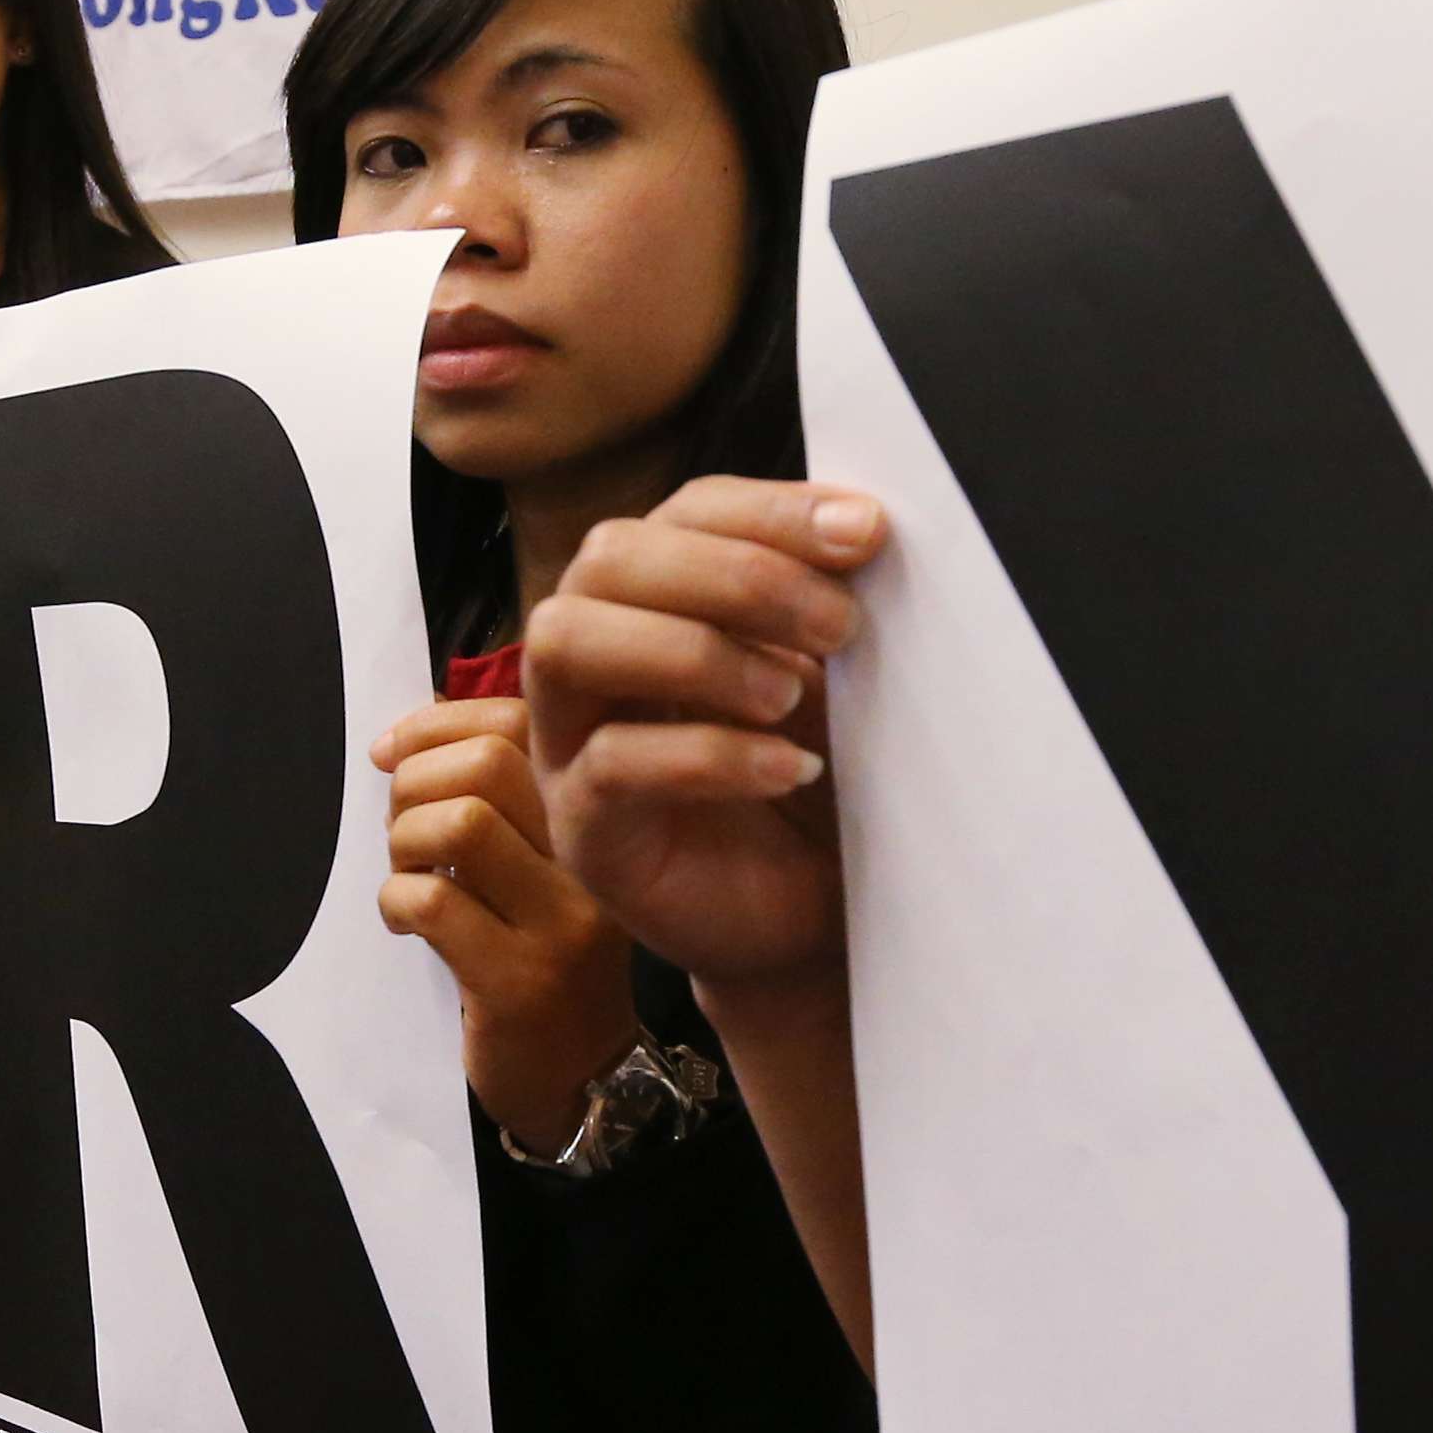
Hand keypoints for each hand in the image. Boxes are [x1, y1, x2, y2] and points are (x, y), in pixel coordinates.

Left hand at [373, 695, 640, 1154]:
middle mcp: (593, 862)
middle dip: (413, 781)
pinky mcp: (521, 982)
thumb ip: (497, 798)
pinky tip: (406, 923)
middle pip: (489, 761)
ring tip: (408, 875)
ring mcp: (563, 924)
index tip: (390, 751)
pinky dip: (396, 901)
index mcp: (595, 818)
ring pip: (462, 824)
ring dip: (405, 841)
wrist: (580, 1078)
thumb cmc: (541, 961)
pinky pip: (434, 904)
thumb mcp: (534, 866)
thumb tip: (411, 735)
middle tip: (402, 830)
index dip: (437, 720)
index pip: (521, 720)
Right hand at [528, 478, 885, 988]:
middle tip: (840, 623)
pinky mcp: (582, 829)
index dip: (769, 510)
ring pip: (565, 641)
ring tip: (790, 695)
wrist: (812, 923)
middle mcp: (594, 657)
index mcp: (654, 601)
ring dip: (692, 650)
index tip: (867, 531)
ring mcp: (570, 742)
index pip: (683, 514)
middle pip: (607, 559)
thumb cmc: (813, 790)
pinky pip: (610, 764)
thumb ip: (826, 608)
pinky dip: (708, 755)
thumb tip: (862, 530)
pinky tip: (786, 769)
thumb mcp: (833, 684)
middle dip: (733, 573)